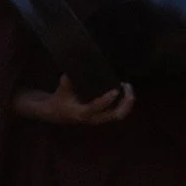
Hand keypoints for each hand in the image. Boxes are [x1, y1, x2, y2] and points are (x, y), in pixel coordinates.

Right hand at [13, 76, 133, 125]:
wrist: (57, 113)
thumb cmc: (60, 99)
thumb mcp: (62, 88)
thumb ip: (68, 80)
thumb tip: (76, 66)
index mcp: (82, 113)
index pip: (96, 107)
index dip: (107, 100)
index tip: (116, 91)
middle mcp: (93, 118)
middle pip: (115, 115)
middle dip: (125, 102)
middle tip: (127, 86)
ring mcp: (99, 119)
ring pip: (120, 114)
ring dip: (127, 102)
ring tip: (128, 87)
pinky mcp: (103, 116)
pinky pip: (118, 112)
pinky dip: (124, 102)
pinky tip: (125, 91)